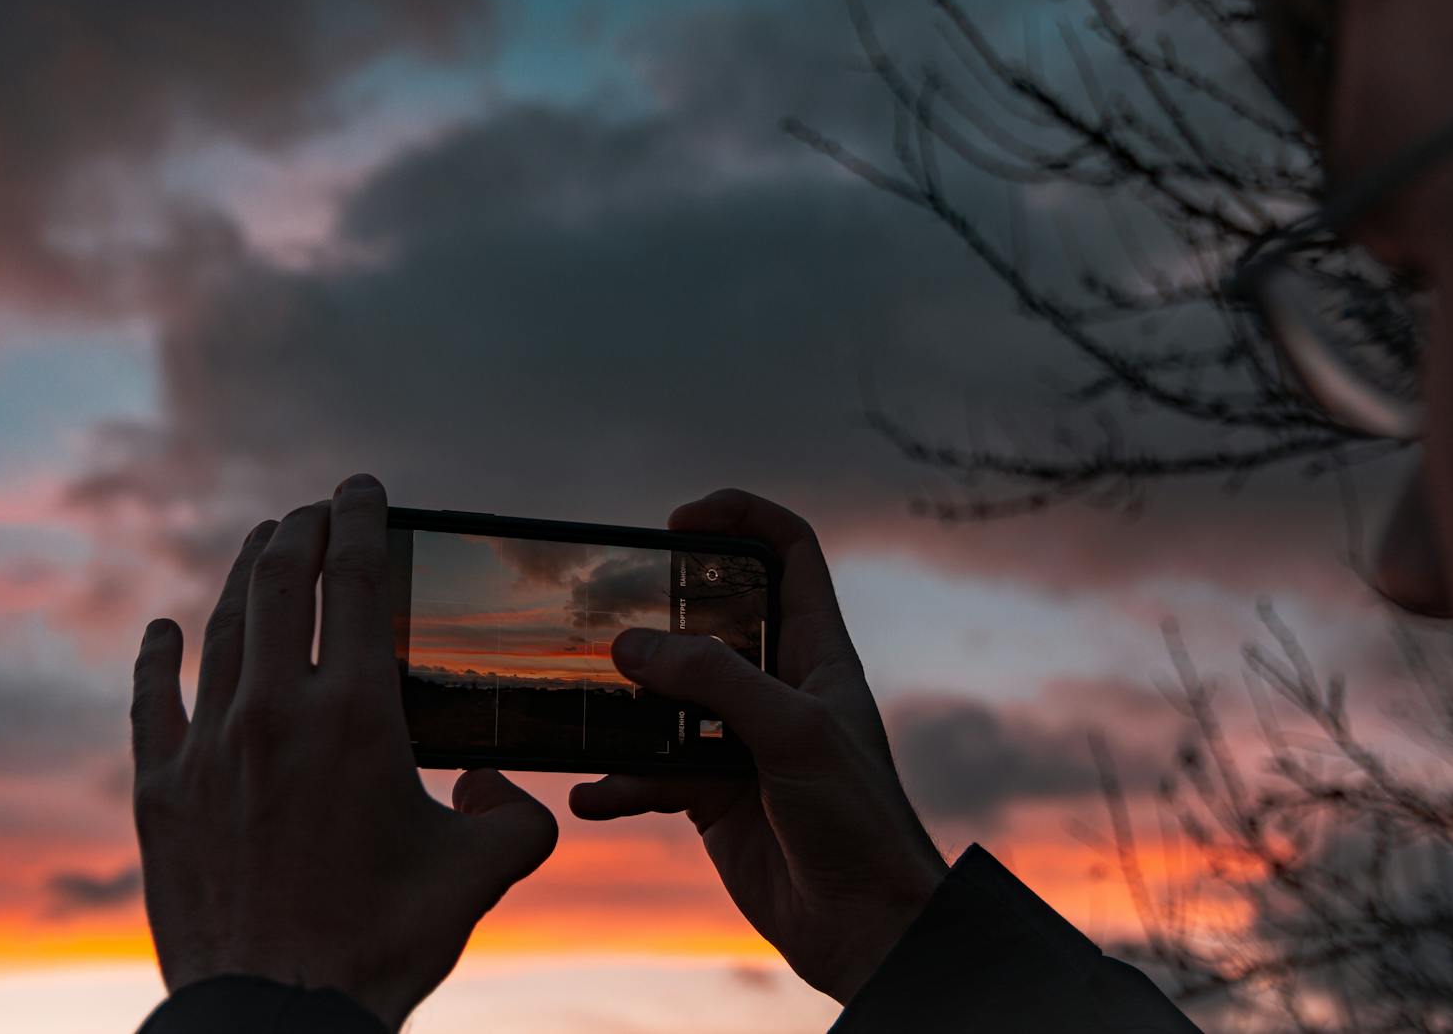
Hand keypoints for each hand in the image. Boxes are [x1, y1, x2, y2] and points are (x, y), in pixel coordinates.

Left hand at [129, 474, 557, 1029]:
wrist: (277, 1015)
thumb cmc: (382, 944)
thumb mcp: (482, 872)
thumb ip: (516, 815)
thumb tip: (499, 786)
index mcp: (355, 714)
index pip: (354, 580)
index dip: (360, 520)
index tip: (362, 489)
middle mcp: (275, 711)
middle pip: (280, 583)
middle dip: (301, 530)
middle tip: (316, 508)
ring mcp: (208, 747)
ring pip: (222, 630)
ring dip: (243, 575)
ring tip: (261, 544)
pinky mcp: (160, 792)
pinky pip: (152, 703)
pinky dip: (156, 658)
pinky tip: (160, 631)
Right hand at [570, 488, 946, 1002]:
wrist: (868, 934)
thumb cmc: (859, 824)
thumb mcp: (792, 733)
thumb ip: (714, 679)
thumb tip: (631, 645)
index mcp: (817, 653)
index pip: (788, 552)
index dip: (740, 518)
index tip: (679, 521)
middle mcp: (777, 688)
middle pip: (710, 620)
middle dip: (658, 610)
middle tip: (604, 608)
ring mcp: (741, 742)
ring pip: (667, 699)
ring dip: (624, 705)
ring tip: (584, 708)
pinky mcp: (713, 796)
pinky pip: (651, 773)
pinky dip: (619, 782)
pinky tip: (593, 797)